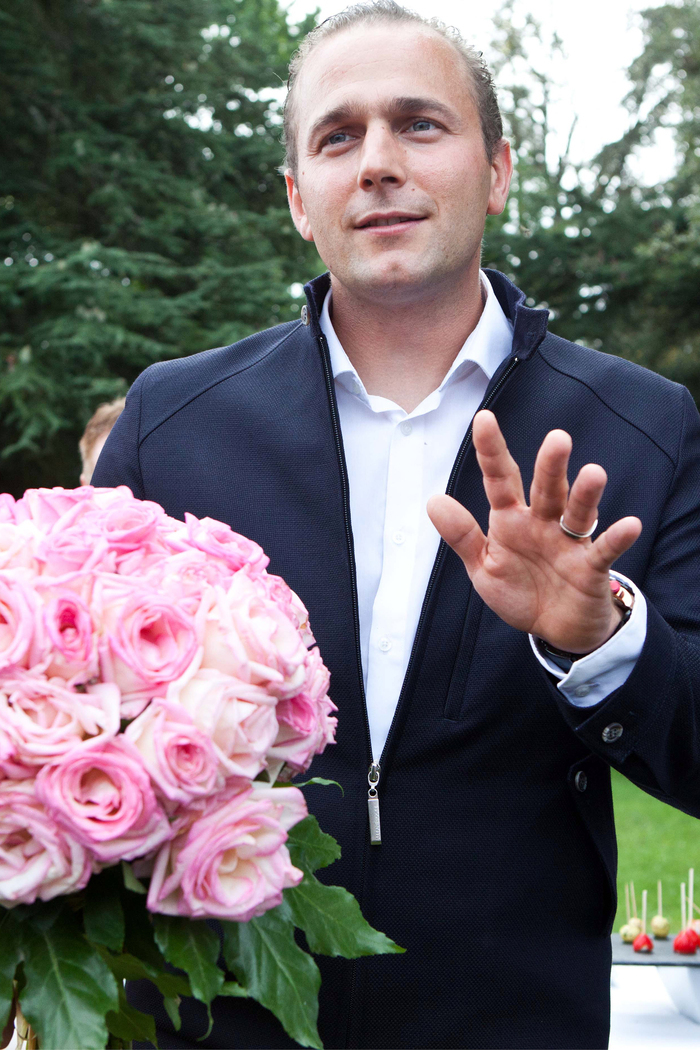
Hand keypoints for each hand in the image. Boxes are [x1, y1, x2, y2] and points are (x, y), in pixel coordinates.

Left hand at [427, 410, 641, 653]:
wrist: (555, 629)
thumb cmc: (520, 591)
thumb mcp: (484, 567)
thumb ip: (462, 536)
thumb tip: (433, 500)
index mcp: (511, 519)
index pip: (500, 479)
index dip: (491, 451)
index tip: (483, 419)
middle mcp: (543, 522)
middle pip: (547, 488)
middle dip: (551, 465)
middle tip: (557, 439)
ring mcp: (570, 542)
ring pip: (578, 512)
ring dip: (586, 494)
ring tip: (594, 473)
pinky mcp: (592, 567)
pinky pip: (605, 550)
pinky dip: (617, 538)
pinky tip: (629, 525)